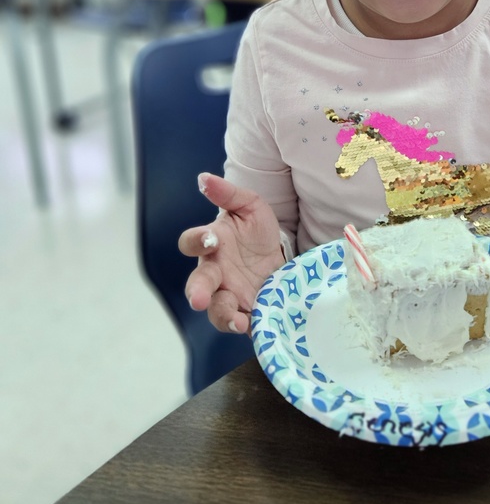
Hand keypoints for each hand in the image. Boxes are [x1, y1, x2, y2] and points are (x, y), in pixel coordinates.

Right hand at [178, 173, 284, 333]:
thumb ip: (227, 194)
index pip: (192, 242)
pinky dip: (242, 325)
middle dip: (198, 292)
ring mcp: (230, 294)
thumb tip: (203, 178)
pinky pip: (240, 322)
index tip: (211, 238)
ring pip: (217, 309)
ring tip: (234, 317)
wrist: (281, 254)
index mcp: (212, 245)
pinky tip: (249, 324)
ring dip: (222, 313)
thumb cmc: (257, 230)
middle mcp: (216, 273)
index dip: (197, 240)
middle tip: (199, 299)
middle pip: (198, 284)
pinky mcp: (248, 310)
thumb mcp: (249, 206)